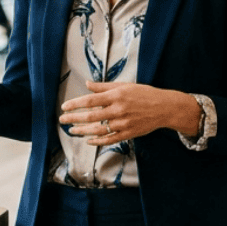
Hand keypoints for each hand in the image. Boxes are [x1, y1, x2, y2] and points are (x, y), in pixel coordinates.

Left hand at [59, 81, 199, 145]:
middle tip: (62, 120)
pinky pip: (109, 140)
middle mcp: (118, 110)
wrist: (164, 108)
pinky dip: (97, 141)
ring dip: (82, 131)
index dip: (75, 104)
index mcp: (116, 96)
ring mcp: (123, 124)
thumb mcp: (124, 86)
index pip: (90, 100)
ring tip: (71, 130)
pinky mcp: (127, 134)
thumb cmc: (143, 94)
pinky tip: (88, 140)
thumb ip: (104, 87)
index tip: (64, 107)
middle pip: (91, 117)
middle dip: (74, 118)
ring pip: (97, 130)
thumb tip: (87, 84)